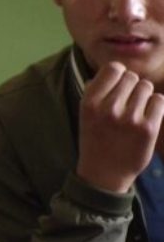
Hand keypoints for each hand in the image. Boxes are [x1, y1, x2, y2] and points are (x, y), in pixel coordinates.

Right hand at [77, 61, 163, 192]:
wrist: (104, 173)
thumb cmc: (96, 139)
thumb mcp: (85, 114)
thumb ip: (96, 90)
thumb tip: (115, 70)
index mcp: (90, 102)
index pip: (113, 69)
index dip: (119, 75)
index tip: (119, 87)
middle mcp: (108, 108)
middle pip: (132, 77)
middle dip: (132, 87)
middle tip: (128, 103)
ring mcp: (129, 118)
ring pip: (147, 87)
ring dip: (144, 96)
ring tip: (136, 111)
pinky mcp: (148, 128)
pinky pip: (159, 101)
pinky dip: (156, 106)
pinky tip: (147, 117)